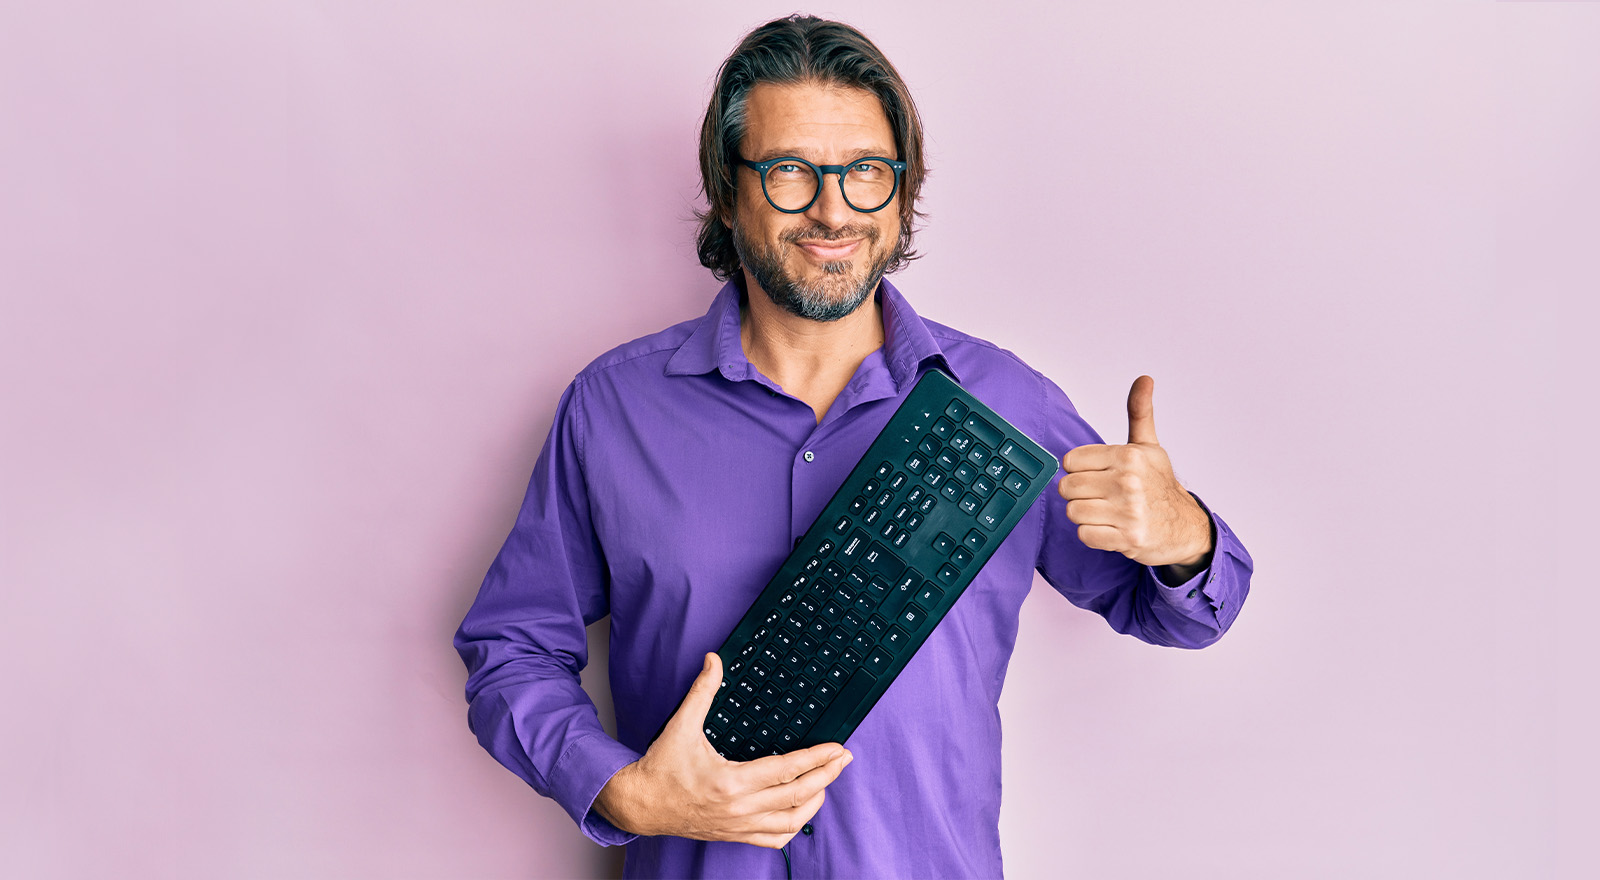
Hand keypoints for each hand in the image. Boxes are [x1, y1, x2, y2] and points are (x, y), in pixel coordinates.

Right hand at [592, 653, 852, 847]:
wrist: (641, 805)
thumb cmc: (662, 768)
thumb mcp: (681, 725)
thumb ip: (702, 691)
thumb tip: (714, 660)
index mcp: (730, 781)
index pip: (786, 770)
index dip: (816, 759)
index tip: (837, 748)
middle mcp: (739, 808)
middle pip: (798, 795)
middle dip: (827, 776)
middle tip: (844, 759)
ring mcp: (739, 826)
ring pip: (792, 822)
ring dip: (815, 802)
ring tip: (827, 782)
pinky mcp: (735, 835)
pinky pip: (774, 840)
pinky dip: (794, 826)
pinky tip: (802, 810)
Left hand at [1059, 376, 1212, 572]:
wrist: (1185, 527)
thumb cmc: (1160, 485)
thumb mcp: (1149, 446)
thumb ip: (1139, 412)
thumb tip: (1144, 378)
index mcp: (1129, 456)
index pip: (1071, 461)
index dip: (1079, 470)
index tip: (1096, 475)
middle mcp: (1128, 481)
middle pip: (1067, 487)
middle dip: (1079, 494)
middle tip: (1100, 496)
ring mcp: (1129, 511)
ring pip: (1073, 511)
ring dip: (1085, 515)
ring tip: (1105, 512)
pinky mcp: (1127, 538)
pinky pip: (1085, 535)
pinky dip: (1093, 534)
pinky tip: (1110, 528)